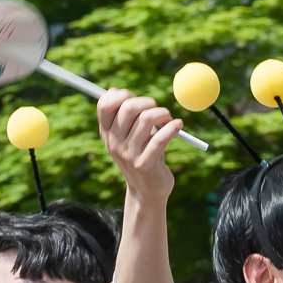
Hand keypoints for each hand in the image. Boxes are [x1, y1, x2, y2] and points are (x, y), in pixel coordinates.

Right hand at [97, 89, 180, 205]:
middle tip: (157, 109)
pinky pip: (161, 138)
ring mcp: (129, 154)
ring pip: (147, 119)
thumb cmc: (141, 155)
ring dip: (163, 113)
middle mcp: (114, 143)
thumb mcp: (126, 136)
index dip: (120, 95)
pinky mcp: (146, 164)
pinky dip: (173, 127)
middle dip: (147, 102)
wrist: (147, 191)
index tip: (134, 98)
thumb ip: (122, 115)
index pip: (104, 104)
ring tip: (168, 119)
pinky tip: (178, 125)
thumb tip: (115, 90)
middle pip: (128, 107)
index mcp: (107, 133)